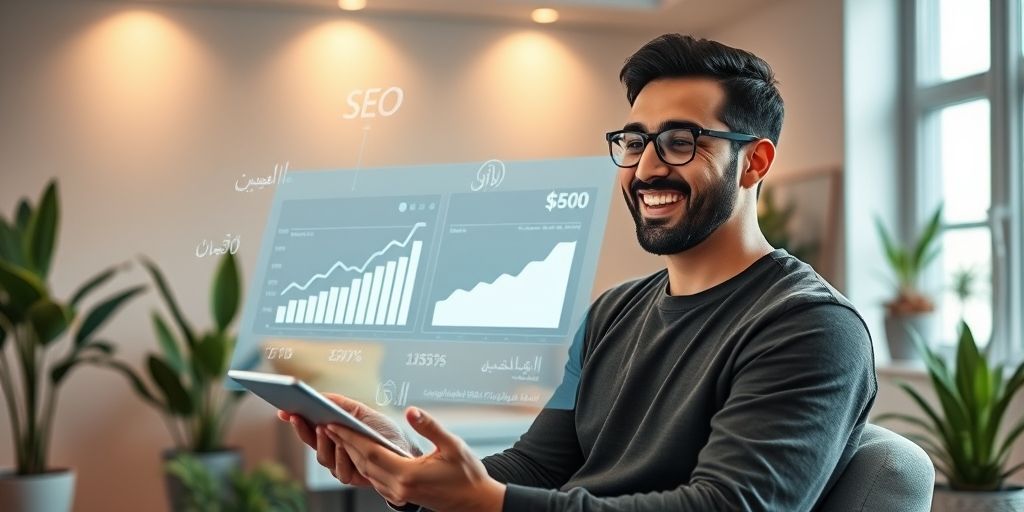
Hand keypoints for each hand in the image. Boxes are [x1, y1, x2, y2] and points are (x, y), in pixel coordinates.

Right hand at [277, 392, 418, 487]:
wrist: (406, 452)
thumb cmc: (383, 431)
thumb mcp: (361, 412)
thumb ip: (340, 405)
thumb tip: (318, 395)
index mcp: (333, 433)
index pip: (308, 427)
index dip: (295, 420)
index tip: (283, 410)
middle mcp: (333, 449)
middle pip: (310, 442)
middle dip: (302, 428)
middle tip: (298, 415)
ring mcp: (340, 464)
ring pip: (322, 457)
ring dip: (323, 441)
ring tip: (324, 426)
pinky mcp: (352, 477)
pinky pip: (340, 469)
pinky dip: (341, 456)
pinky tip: (344, 445)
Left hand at [326, 406, 505, 511]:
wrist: (475, 502)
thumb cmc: (467, 474)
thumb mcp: (452, 445)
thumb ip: (430, 427)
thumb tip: (411, 411)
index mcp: (407, 475)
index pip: (369, 453)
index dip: (349, 437)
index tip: (333, 423)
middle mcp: (398, 488)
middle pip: (363, 462)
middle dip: (343, 443)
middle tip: (327, 424)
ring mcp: (398, 494)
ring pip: (366, 472)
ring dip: (350, 453)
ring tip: (338, 434)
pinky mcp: (400, 495)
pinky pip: (374, 478)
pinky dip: (362, 463)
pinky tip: (359, 451)